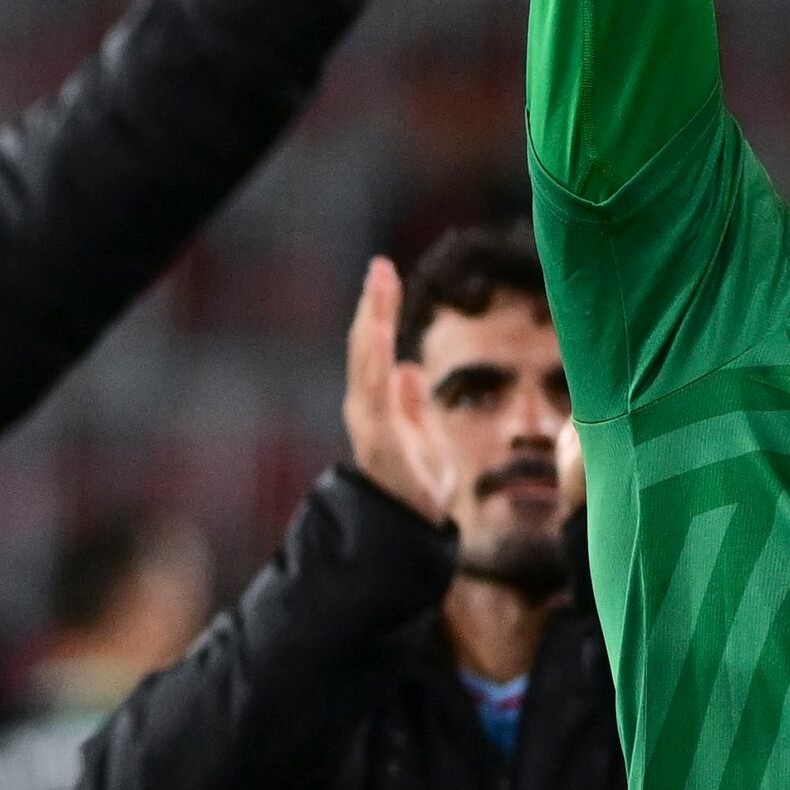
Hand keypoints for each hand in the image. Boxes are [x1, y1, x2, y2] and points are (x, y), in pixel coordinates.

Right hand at [340, 258, 459, 527]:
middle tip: (380, 266)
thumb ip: (412, 402)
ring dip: (372, 321)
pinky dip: (374, 356)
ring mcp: (368, 419)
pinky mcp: (378, 434)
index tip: (386, 276)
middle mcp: (365, 406)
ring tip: (379, 286)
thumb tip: (409, 368)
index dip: (379, 312)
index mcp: (376, 404)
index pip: (375, 348)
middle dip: (372, 306)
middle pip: (365, 346)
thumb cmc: (420, 485)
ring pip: (365, 359)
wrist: (414, 524)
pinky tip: (380, 330)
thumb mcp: (424, 435)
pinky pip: (374, 387)